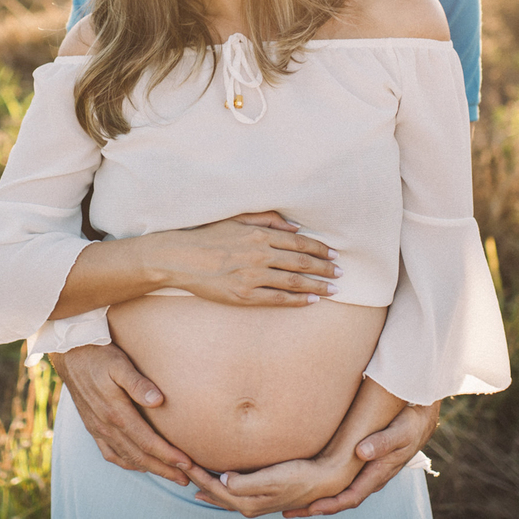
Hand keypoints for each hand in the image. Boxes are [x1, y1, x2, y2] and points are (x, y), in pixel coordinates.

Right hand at [49, 344, 192, 485]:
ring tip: (170, 474)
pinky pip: (110, 454)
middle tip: (186, 479)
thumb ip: (138, 383)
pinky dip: (127, 463)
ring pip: (126, 458)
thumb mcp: (120, 363)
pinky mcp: (92, 427)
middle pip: (139, 456)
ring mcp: (98, 428)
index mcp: (115, 413)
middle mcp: (106, 425)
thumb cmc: (100, 355)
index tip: (187, 464)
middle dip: (164, 469)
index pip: (147, 442)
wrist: (70, 353)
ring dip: (149, 469)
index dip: (168, 456)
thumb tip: (159, 401)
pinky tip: (138, 464)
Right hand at [165, 211, 341, 306]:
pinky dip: (297, 300)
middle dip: (324, 268)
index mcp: (259, 235)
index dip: (319, 249)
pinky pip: (277, 299)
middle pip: (301, 262)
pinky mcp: (243, 296)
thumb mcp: (237, 219)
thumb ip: (267, 220)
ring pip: (294, 282)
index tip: (333, 254)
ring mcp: (252, 277)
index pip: (298, 242)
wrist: (179, 257)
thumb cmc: (207, 236)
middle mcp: (259, 255)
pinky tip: (312, 300)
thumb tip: (295, 227)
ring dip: (318, 285)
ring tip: (333, 289)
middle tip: (340, 273)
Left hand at [188, 456, 353, 517]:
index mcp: (248, 502)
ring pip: (223, 496)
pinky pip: (234, 494)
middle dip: (196, 479)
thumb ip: (246, 482)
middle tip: (178, 463)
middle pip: (215, 493)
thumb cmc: (300, 476)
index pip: (214, 487)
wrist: (324, 481)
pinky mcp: (263, 495)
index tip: (180, 458)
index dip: (196, 473)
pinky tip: (220, 484)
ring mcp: (256, 502)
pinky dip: (220, 489)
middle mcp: (249, 505)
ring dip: (207, 486)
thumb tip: (222, 479)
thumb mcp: (272, 479)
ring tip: (193, 481)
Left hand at [284, 402, 440, 516]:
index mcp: (377, 475)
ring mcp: (365, 473)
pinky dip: (323, 485)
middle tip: (289, 511)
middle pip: (340, 500)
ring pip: (338, 491)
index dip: (331, 504)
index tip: (311, 508)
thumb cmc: (409, 426)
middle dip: (315, 507)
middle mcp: (369, 479)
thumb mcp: (399, 432)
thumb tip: (362, 452)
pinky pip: (340, 480)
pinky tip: (307, 481)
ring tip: (291, 502)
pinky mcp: (361, 465)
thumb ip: (382, 442)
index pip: (351, 497)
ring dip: (316, 497)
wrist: (419, 422)